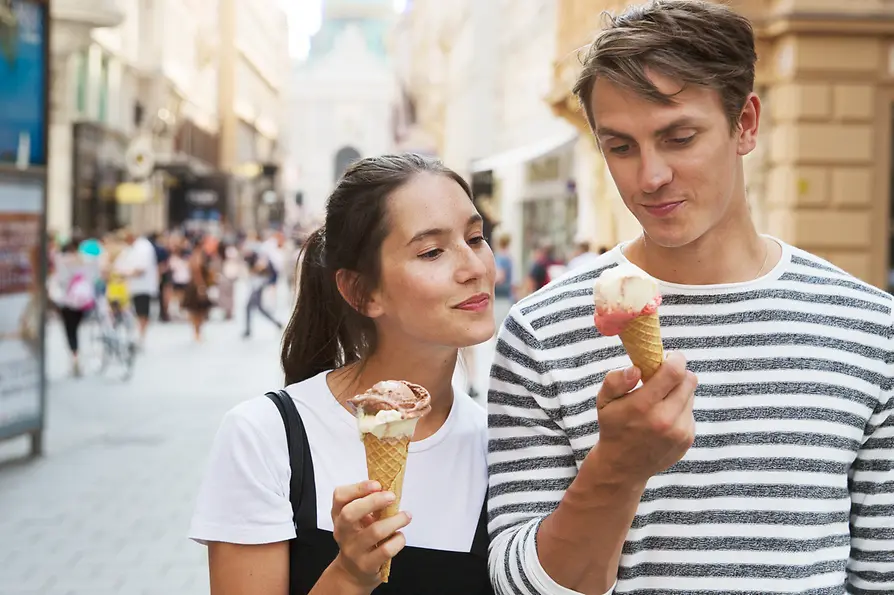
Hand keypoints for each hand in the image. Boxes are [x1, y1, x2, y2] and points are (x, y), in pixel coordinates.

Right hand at [328, 481, 410, 589]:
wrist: (352, 573)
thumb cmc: (359, 540)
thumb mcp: (357, 520)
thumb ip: (368, 505)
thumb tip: (388, 489)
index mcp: (339, 516)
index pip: (340, 497)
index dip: (358, 488)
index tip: (377, 484)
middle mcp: (343, 532)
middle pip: (350, 513)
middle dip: (374, 501)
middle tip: (391, 497)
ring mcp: (353, 550)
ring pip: (374, 532)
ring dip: (394, 520)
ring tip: (405, 516)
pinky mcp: (367, 565)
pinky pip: (386, 550)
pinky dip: (398, 540)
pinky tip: (399, 536)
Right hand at [590, 352, 696, 485]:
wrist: (623, 467)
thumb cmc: (613, 428)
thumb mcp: (604, 402)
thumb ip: (615, 382)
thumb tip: (636, 369)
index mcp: (643, 407)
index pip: (674, 372)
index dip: (675, 359)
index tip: (668, 356)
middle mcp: (665, 420)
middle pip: (689, 381)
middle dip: (678, 373)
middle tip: (664, 376)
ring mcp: (680, 431)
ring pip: (691, 396)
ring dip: (679, 392)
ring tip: (660, 400)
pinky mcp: (688, 439)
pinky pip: (690, 412)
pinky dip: (680, 408)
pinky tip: (664, 417)